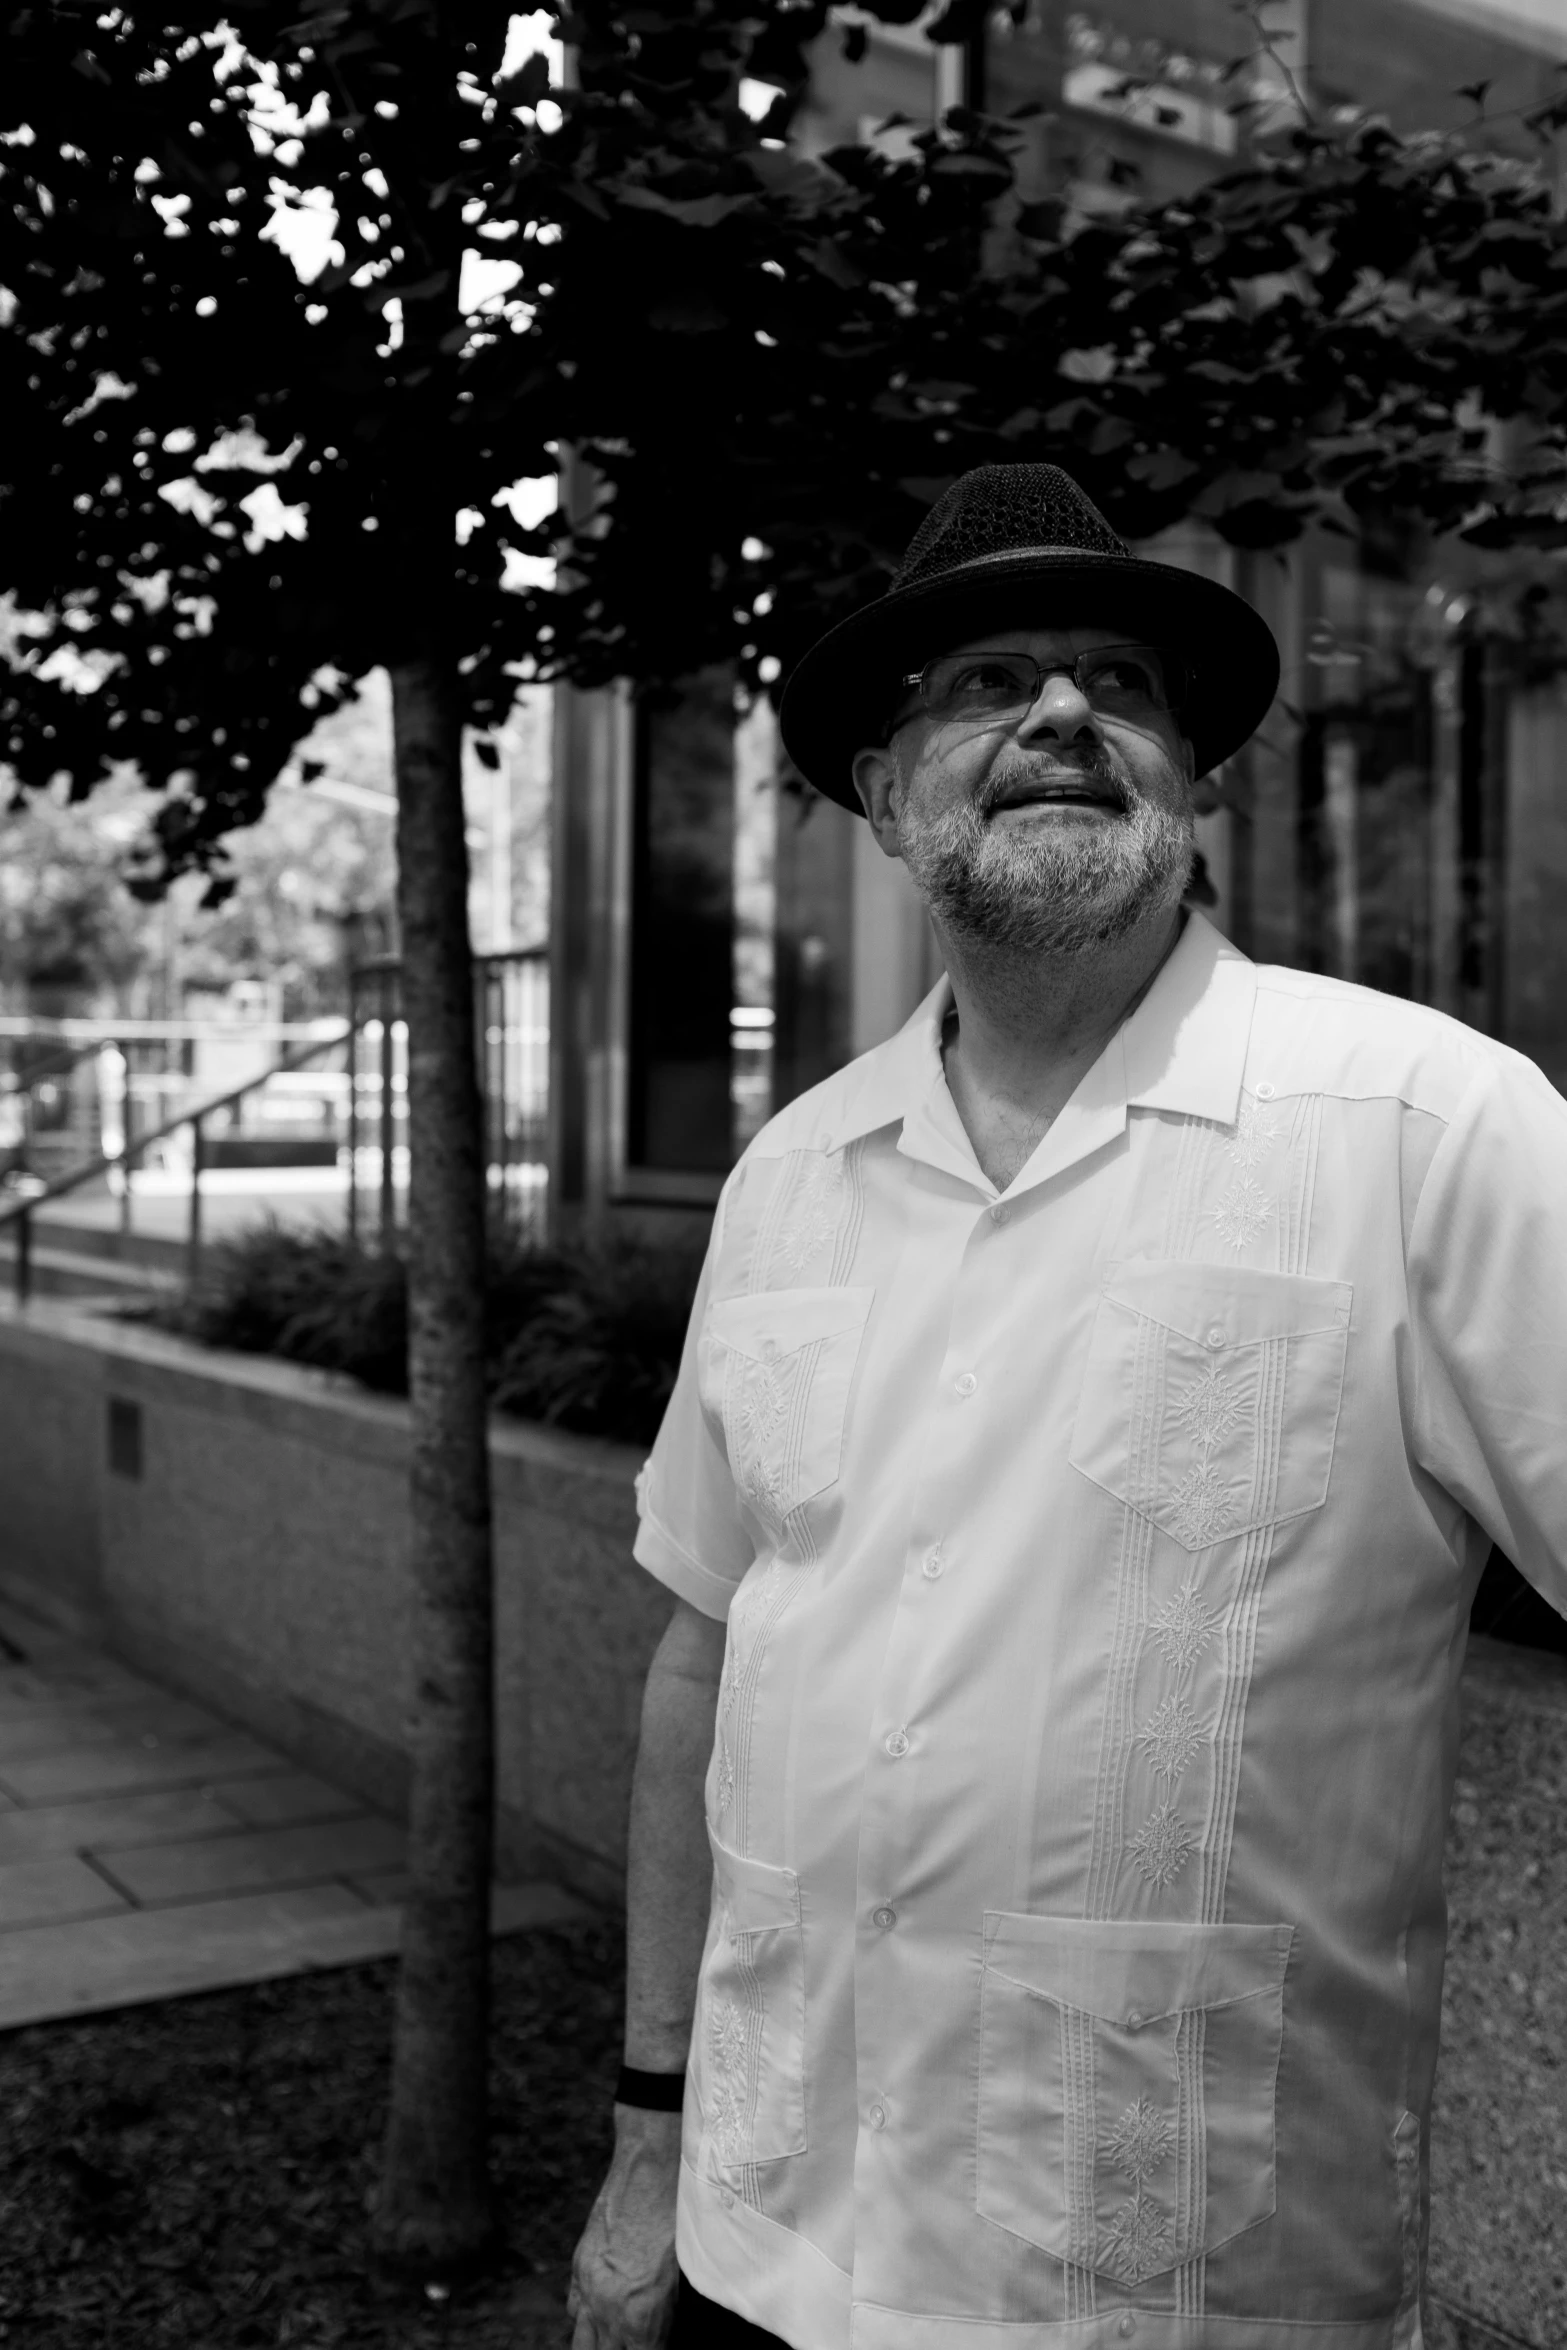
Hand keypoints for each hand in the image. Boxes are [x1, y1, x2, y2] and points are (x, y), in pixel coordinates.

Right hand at [567, 2108, 682, 2349]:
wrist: (651, 2165)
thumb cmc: (683, 2216)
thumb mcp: (688, 2273)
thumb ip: (674, 2314)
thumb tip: (671, 2328)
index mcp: (642, 2317)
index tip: (660, 2346)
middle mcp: (609, 2309)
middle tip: (637, 2341)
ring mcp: (590, 2286)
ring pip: (582, 2341)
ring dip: (599, 2345)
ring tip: (613, 2342)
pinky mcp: (580, 2262)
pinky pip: (573, 2308)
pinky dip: (585, 2317)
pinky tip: (599, 2315)